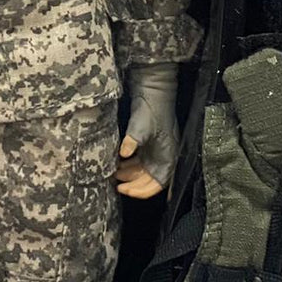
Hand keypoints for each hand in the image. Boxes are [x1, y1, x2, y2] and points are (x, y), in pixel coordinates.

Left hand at [115, 63, 178, 199]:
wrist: (154, 90)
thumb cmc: (154, 109)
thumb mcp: (142, 126)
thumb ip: (132, 141)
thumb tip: (123, 154)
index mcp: (168, 156)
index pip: (158, 183)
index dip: (143, 191)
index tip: (127, 191)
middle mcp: (163, 156)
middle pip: (149, 180)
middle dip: (133, 184)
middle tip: (117, 186)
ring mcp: (155, 150)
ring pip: (142, 171)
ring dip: (129, 175)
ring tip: (114, 175)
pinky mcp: (147, 143)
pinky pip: (138, 160)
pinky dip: (128, 164)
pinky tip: (117, 163)